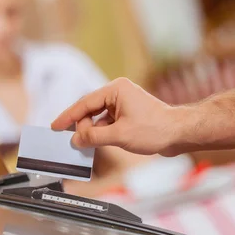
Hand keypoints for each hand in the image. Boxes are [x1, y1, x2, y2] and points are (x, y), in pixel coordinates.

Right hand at [51, 78, 180, 155]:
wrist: (179, 133)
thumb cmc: (155, 129)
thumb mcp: (119, 135)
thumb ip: (93, 137)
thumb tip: (76, 139)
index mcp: (115, 90)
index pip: (84, 103)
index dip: (68, 117)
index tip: (55, 126)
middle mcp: (118, 92)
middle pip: (90, 110)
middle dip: (83, 127)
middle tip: (78, 143)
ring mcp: (123, 103)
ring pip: (98, 118)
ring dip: (94, 132)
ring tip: (90, 145)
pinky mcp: (128, 113)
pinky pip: (107, 122)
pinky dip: (102, 133)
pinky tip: (100, 143)